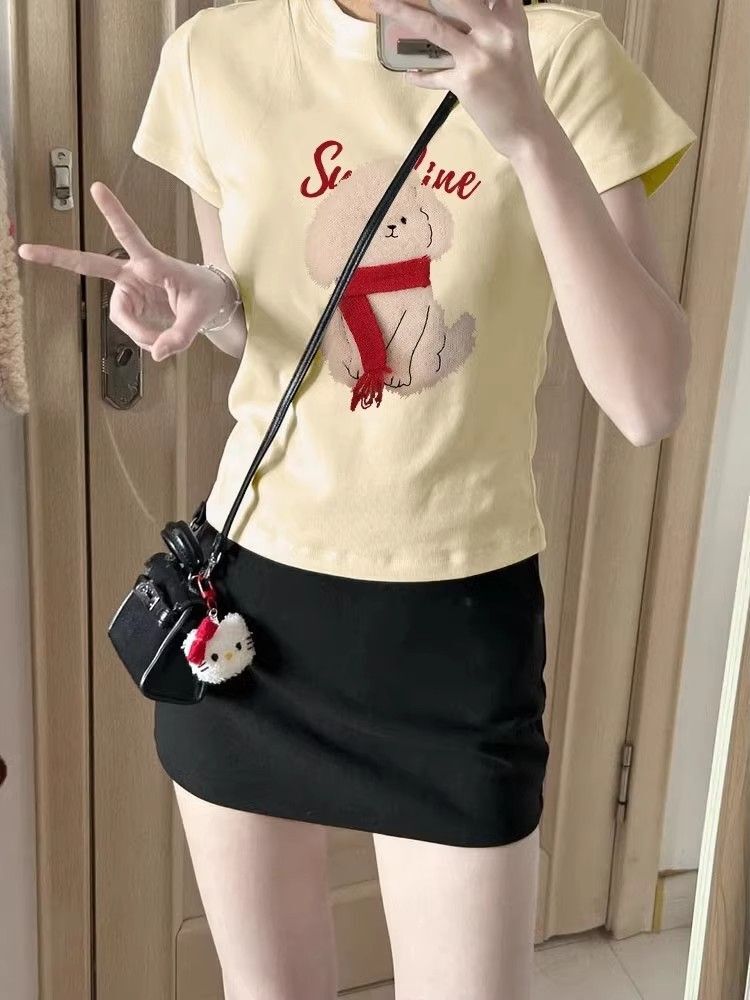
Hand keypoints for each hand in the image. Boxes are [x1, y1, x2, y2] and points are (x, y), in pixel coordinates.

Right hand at [17, 181, 229, 361]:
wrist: (208, 300)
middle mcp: (135, 271)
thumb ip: (180, 337)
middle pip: (91, 264)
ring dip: (140, 333)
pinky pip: (128, 327)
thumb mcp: (201, 315)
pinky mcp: (128, 303)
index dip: (115, 214)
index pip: (133, 237)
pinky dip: (144, 338)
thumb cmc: (205, 296)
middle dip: (58, 257)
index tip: (98, 189)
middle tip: (26, 249)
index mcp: (156, 262)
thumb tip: (157, 354)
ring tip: (164, 339)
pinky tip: (159, 336)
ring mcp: (128, 288)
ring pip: (119, 316)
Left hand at [373, 0, 552, 159]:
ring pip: (434, 26)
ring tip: (379, 3)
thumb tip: (460, 16)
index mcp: (510, 19)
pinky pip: (433, 74)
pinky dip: (419, 76)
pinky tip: (410, 75)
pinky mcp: (466, 81)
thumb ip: (492, 23)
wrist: (528, 129)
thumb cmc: (517, 87)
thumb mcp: (512, 46)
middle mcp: (496, 31)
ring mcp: (479, 55)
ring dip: (401, 12)